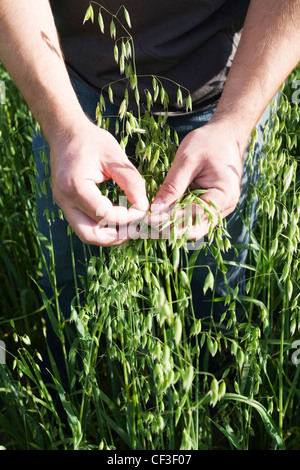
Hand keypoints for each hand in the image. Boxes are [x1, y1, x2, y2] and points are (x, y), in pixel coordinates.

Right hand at [49, 118, 148, 245]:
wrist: (66, 132)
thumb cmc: (91, 140)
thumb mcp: (115, 156)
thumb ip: (131, 181)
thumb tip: (144, 206)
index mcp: (75, 187)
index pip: (105, 214)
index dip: (128, 216)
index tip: (143, 208)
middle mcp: (64, 200)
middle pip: (90, 235)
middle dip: (117, 236)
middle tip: (138, 230)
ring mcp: (63, 205)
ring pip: (86, 234)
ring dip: (109, 235)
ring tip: (131, 227)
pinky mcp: (67, 205)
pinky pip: (85, 224)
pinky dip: (103, 227)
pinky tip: (120, 220)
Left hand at [148, 120, 243, 240]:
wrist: (226, 135)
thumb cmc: (208, 142)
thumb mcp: (187, 159)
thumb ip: (173, 185)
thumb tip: (156, 208)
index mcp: (223, 195)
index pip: (193, 216)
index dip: (169, 220)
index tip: (147, 220)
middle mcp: (225, 207)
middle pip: (195, 229)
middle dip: (169, 230)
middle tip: (144, 228)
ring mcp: (220, 209)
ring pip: (193, 228)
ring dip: (171, 228)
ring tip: (148, 226)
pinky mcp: (212, 207)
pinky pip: (194, 219)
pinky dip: (177, 220)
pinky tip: (159, 218)